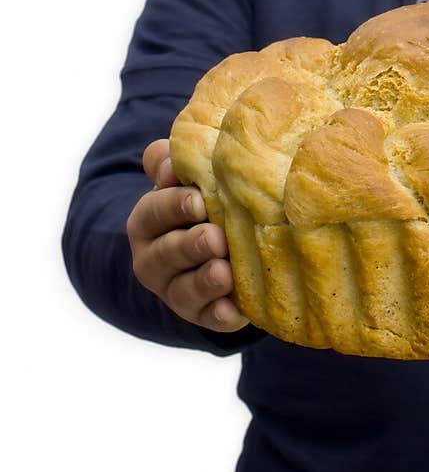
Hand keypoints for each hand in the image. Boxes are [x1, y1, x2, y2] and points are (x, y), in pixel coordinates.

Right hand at [126, 138, 249, 331]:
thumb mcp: (184, 179)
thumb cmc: (201, 204)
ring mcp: (176, 290)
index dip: (173, 206)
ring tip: (225, 272)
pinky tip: (235, 310)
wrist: (214, 246)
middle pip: (165, 254)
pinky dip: (220, 315)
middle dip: (189, 246)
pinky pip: (209, 318)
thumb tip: (170, 153)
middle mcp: (155, 259)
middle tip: (215, 237)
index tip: (199, 199)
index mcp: (148, 221)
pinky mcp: (203, 314)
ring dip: (204, 282)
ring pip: (184, 290)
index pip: (153, 212)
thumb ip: (172, 164)